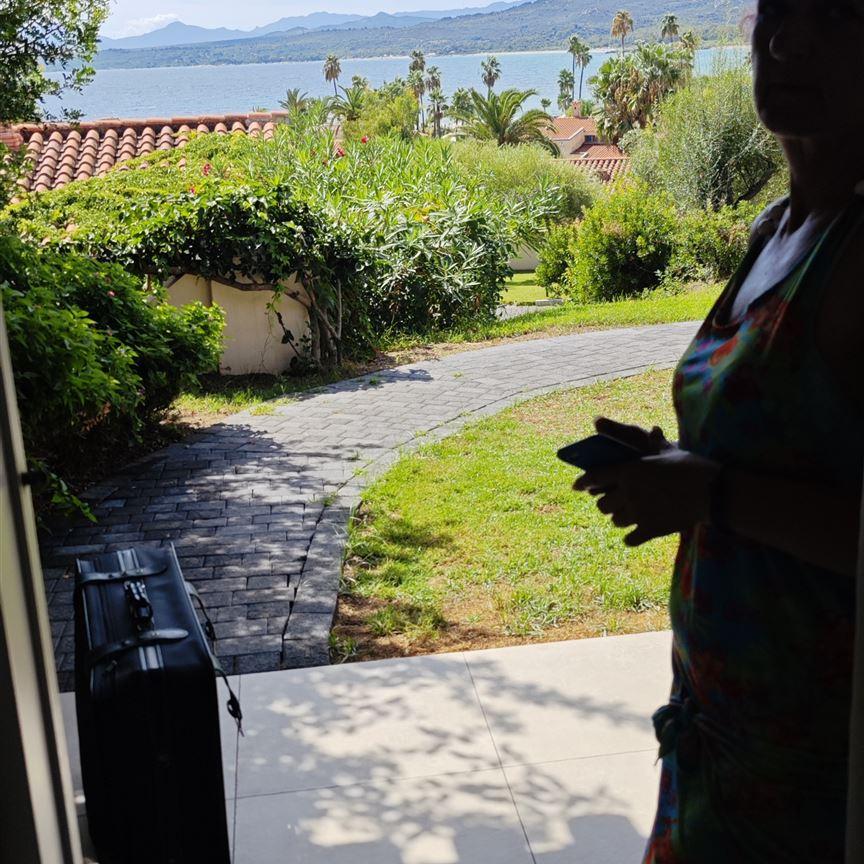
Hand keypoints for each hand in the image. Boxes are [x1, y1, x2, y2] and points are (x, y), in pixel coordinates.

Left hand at [573, 418, 719, 545]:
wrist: (712, 492)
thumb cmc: (691, 465)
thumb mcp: (670, 451)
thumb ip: (655, 443)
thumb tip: (653, 430)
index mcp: (628, 470)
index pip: (595, 477)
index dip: (583, 482)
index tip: (577, 486)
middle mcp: (628, 493)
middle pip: (602, 504)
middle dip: (604, 502)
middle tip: (610, 501)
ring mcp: (638, 513)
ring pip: (615, 520)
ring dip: (618, 517)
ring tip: (626, 515)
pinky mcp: (650, 530)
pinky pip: (629, 538)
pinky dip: (630, 536)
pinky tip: (634, 534)